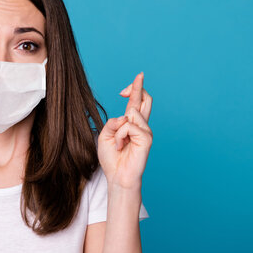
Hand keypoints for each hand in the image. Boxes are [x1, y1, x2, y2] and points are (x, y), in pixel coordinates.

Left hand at [97, 72, 152, 189]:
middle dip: (138, 88)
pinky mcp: (147, 138)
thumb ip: (113, 122)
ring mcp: (146, 132)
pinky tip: (122, 147)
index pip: (136, 102)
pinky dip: (121, 136)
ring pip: (131, 113)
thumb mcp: (105, 135)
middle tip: (132, 83)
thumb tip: (125, 116)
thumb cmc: (112, 158)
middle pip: (145, 99)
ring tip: (119, 144)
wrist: (117, 176)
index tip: (138, 76)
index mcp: (131, 124)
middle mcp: (141, 126)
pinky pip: (129, 126)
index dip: (136, 88)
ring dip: (118, 129)